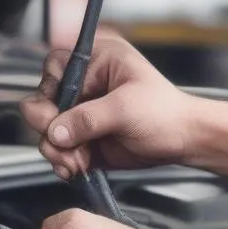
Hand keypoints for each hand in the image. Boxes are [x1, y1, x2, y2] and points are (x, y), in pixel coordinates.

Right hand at [19, 30, 200, 179]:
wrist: (184, 141)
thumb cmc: (165, 113)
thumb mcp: (126, 108)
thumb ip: (88, 118)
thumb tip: (56, 130)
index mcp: (96, 61)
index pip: (55, 67)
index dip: (51, 89)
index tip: (59, 110)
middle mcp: (84, 85)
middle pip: (43, 99)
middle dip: (50, 125)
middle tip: (64, 142)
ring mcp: (81, 113)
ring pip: (47, 129)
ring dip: (57, 149)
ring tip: (76, 160)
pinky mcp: (83, 138)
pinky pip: (58, 149)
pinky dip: (63, 161)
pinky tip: (76, 167)